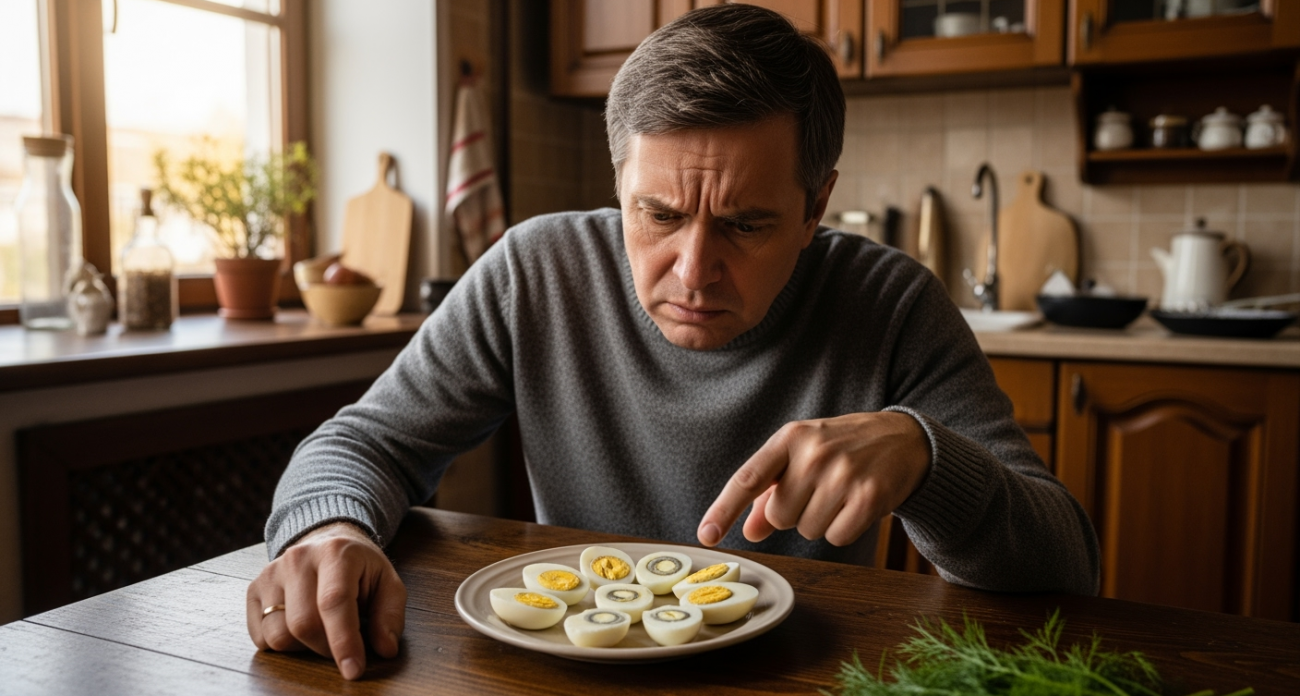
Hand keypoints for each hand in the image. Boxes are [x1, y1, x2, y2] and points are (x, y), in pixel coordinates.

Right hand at [246, 521, 406, 680]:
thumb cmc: (359, 568)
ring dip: (303, 648)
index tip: (353, 670)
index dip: (344, 641)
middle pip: (303, 624)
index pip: (334, 602)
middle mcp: (298, 559)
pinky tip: (300, 629)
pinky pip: (260, 637)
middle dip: (326, 648)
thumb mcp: (387, 583)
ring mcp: (271, 573)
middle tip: (342, 645)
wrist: (326, 542)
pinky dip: (282, 645)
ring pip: (278, 634)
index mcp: (336, 553)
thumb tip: (385, 649)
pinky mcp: (254, 589)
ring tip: (322, 632)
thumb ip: (390, 615)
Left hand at [697, 412, 930, 547]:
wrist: (902, 439)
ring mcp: (843, 473)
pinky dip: (843, 529)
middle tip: (818, 490)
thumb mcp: (801, 457)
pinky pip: (836, 537)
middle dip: (793, 513)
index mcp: (790, 437)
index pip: (748, 478)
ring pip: (807, 530)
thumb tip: (750, 531)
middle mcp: (814, 452)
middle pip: (779, 516)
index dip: (724, 510)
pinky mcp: (869, 495)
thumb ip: (770, 492)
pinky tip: (856, 505)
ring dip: (820, 521)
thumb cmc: (841, 448)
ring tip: (839, 494)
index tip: (706, 536)